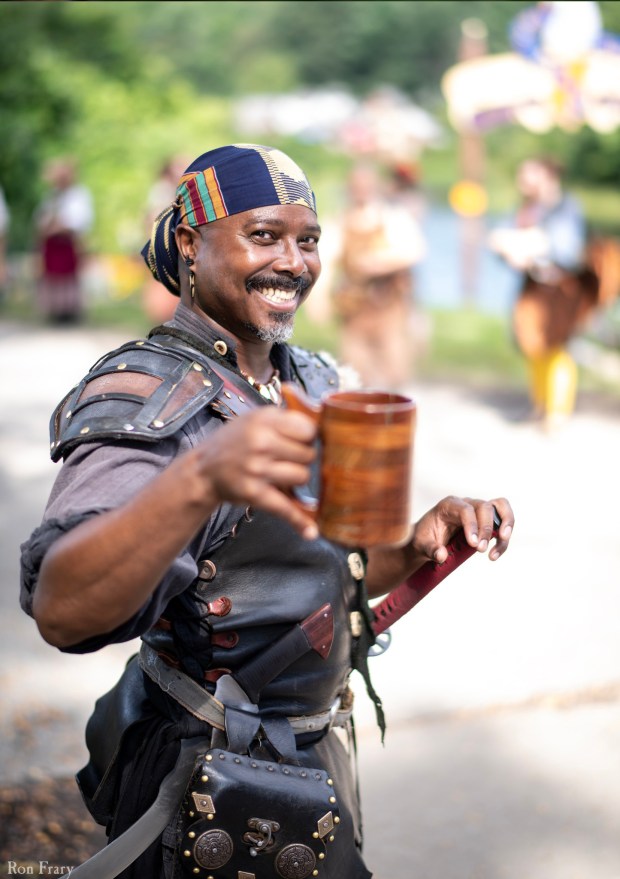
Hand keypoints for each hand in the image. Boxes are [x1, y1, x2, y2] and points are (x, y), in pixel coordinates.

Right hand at [194, 407, 319, 538]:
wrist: (203, 469)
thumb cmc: (234, 442)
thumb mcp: (254, 418)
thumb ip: (285, 418)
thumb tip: (320, 417)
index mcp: (264, 420)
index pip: (308, 429)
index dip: (308, 437)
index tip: (301, 441)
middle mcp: (260, 443)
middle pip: (309, 454)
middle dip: (303, 458)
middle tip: (287, 459)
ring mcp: (257, 469)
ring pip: (302, 477)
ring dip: (297, 478)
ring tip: (281, 473)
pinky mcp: (254, 493)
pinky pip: (285, 508)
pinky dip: (299, 521)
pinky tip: (311, 532)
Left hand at [412, 495, 513, 563]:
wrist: (428, 539)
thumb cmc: (425, 538)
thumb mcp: (421, 544)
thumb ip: (430, 549)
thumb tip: (442, 555)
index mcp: (448, 505)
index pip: (465, 509)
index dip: (472, 525)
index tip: (473, 544)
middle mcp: (465, 504)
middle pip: (484, 506)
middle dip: (486, 528)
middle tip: (480, 550)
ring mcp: (477, 510)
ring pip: (500, 507)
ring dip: (506, 524)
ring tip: (502, 541)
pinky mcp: (486, 520)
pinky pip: (502, 521)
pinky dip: (504, 536)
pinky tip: (494, 554)